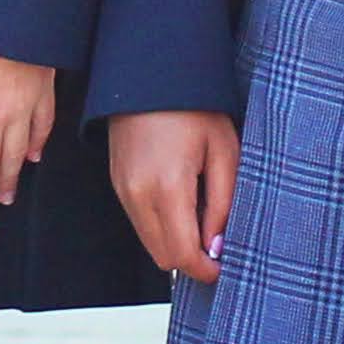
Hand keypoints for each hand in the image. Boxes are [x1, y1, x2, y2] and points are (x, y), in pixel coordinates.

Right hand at [108, 110, 237, 283]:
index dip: (207, 270)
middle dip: (191, 259)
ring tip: (200, 214)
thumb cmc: (192, 106)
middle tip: (216, 241)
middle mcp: (137, 193)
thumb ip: (223, 205)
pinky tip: (181, 202)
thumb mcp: (224, 152)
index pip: (183, 255)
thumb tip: (217, 246)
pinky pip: (139, 222)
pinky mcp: (117, 182)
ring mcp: (122, 189)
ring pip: (150, 243)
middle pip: (163, 258)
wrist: (149, 73)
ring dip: (175, 243)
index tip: (225, 264)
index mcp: (166, 186)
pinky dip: (161, 226)